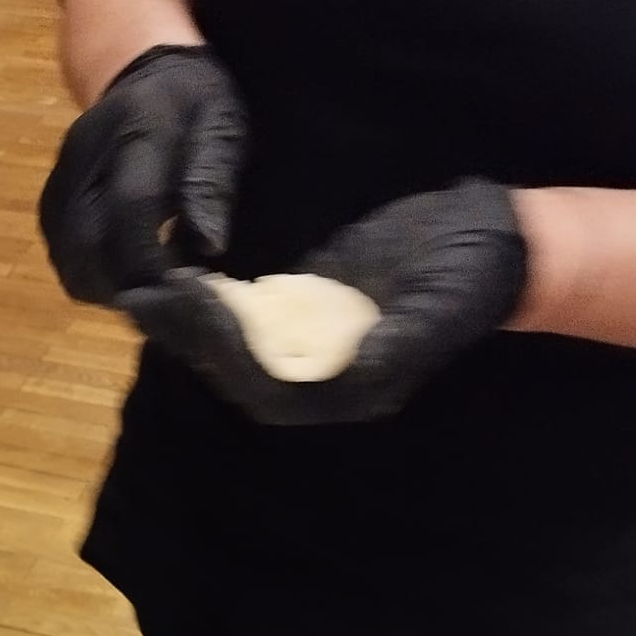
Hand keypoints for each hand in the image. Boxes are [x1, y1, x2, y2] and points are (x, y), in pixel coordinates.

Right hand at [39, 45, 245, 303]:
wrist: (139, 70)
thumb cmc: (194, 102)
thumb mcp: (223, 125)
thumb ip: (212, 181)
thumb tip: (207, 246)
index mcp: (135, 132)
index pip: (130, 209)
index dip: (153, 261)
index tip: (181, 291)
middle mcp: (85, 158)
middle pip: (90, 248)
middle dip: (130, 288)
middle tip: (167, 304)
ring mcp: (60, 183)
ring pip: (72, 264)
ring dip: (111, 291)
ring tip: (149, 291)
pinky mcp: (49, 205)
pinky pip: (65, 261)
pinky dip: (95, 279)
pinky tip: (125, 275)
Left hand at [120, 179, 526, 423]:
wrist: (491, 245)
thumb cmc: (470, 280)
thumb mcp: (436, 310)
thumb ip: (395, 344)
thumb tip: (355, 366)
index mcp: (343, 390)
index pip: (264, 383)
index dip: (224, 349)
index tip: (193, 302)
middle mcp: (315, 380)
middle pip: (235, 369)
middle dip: (189, 335)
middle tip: (145, 294)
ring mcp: (305, 347)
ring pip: (232, 345)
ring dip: (187, 321)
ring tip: (144, 287)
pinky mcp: (300, 313)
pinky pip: (243, 317)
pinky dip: (208, 301)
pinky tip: (175, 274)